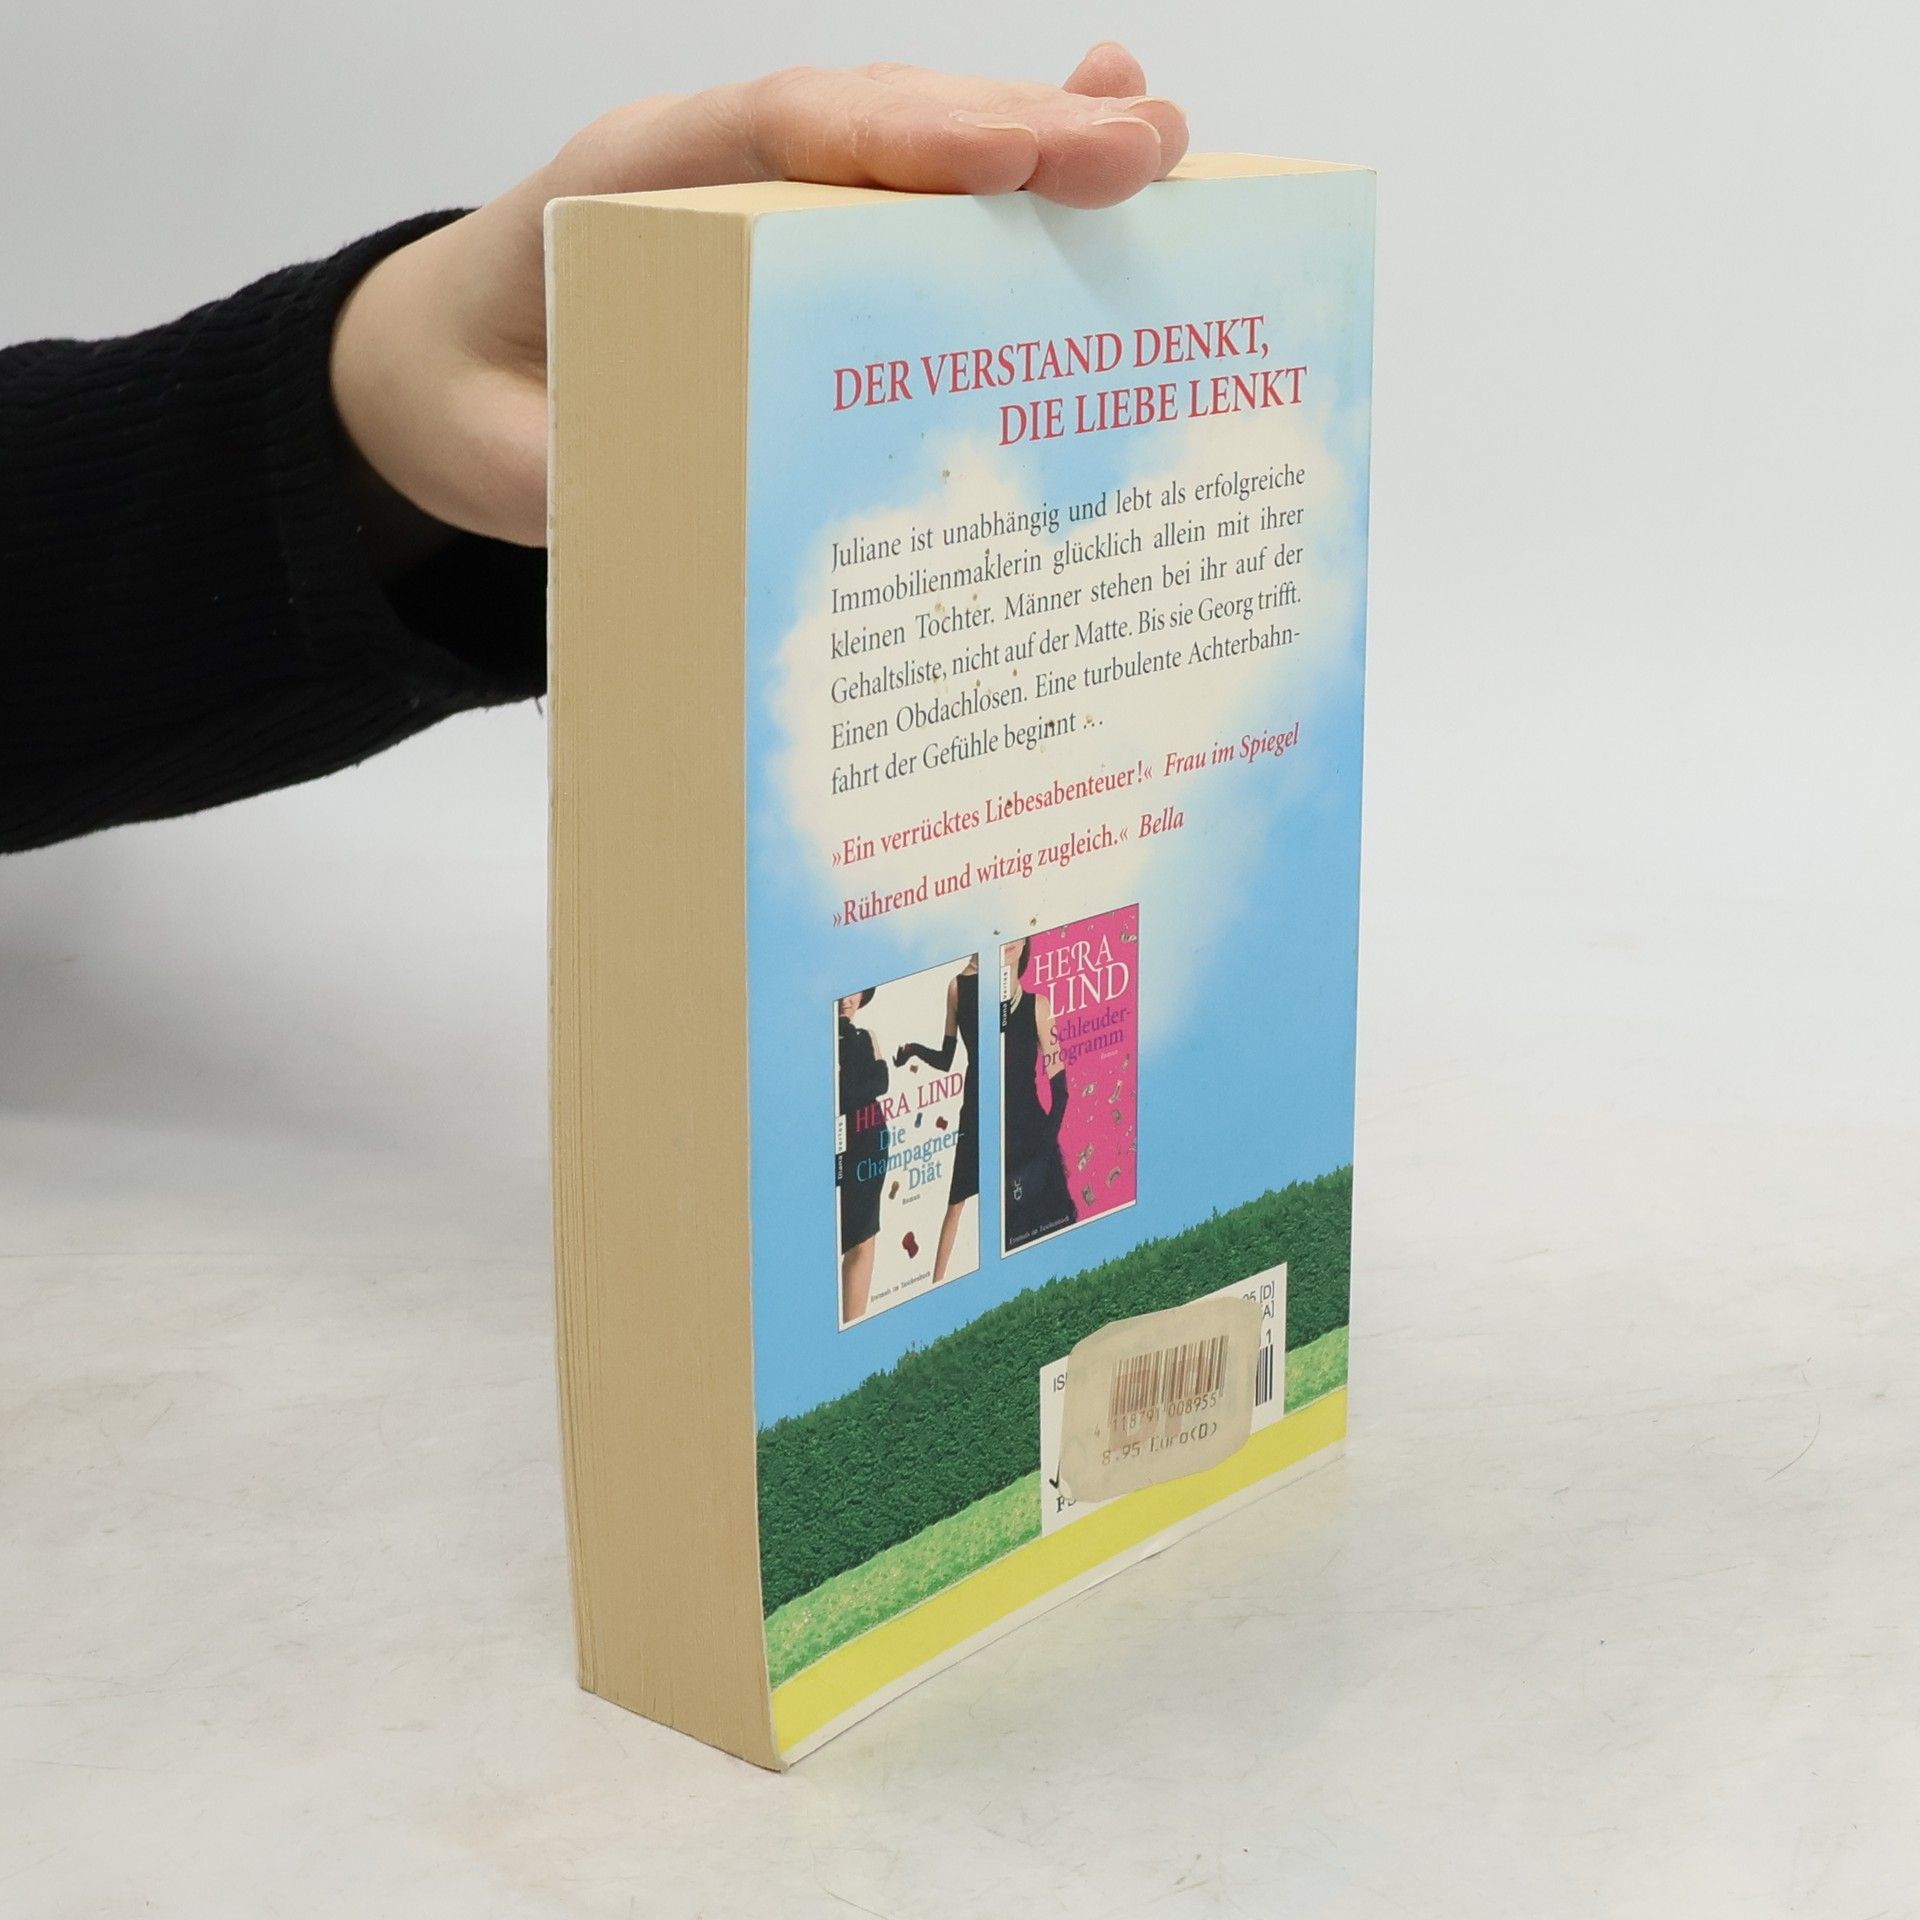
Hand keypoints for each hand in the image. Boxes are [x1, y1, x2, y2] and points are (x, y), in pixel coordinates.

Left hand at [330, 44, 1187, 554]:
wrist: (446, 373)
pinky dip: (1011, 190)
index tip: (1011, 157)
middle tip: (1151, 150)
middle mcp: (721, 172)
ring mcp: (775, 202)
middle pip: (884, 121)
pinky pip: (917, 208)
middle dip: (1020, 130)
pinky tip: (1099, 164)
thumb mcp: (512, 456)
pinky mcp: (806, 249)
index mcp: (635, 188)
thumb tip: (710, 523)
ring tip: (1165, 147)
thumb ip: (591, 477)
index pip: (784, 133)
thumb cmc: (479, 400)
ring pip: (920, 150)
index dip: (901, 138)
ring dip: (1042, 146)